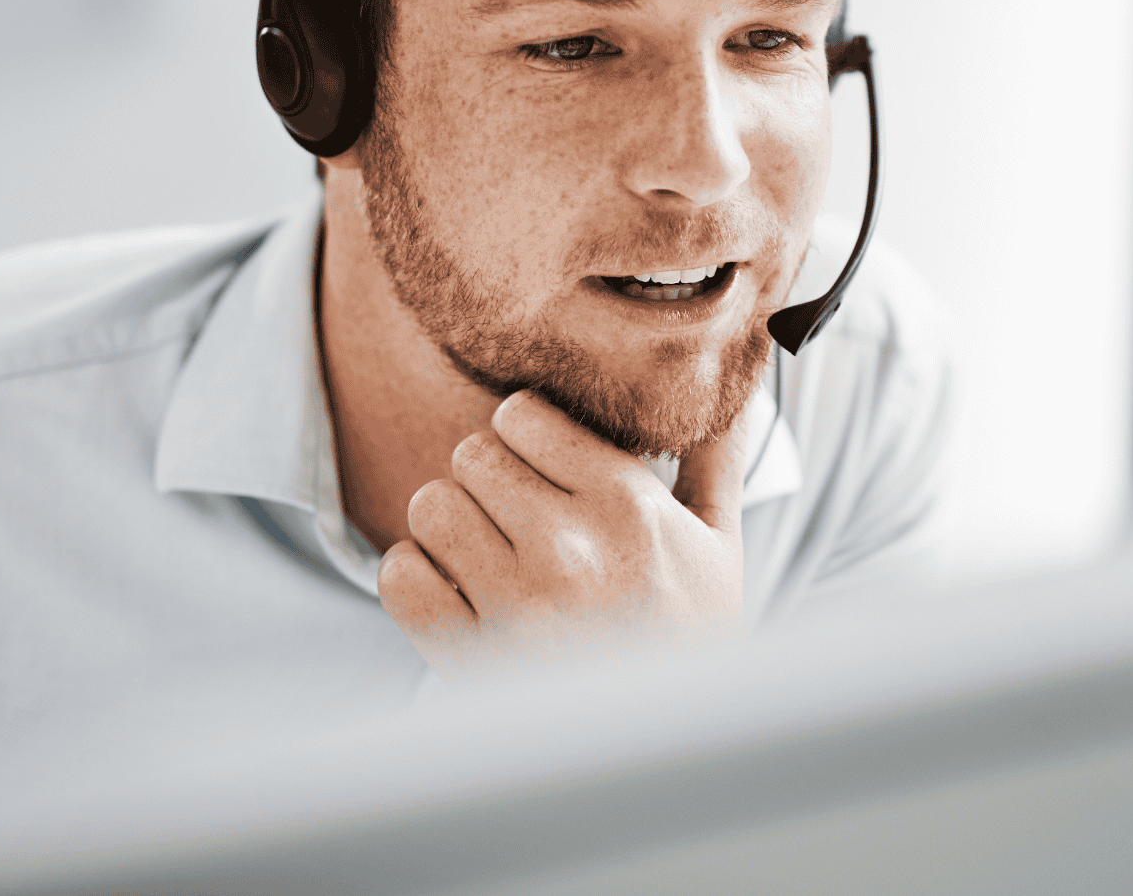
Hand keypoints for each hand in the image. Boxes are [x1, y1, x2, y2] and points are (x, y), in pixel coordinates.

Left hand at [377, 390, 745, 678]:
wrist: (666, 748)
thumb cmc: (692, 642)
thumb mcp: (720, 547)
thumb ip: (715, 460)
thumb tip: (733, 385)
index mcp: (628, 507)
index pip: (522, 414)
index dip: (523, 434)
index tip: (538, 466)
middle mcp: (569, 548)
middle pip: (471, 454)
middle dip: (487, 479)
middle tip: (513, 517)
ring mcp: (515, 603)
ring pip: (430, 505)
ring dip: (448, 526)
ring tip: (483, 554)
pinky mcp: (470, 655)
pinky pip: (399, 575)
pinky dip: (412, 577)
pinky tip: (452, 592)